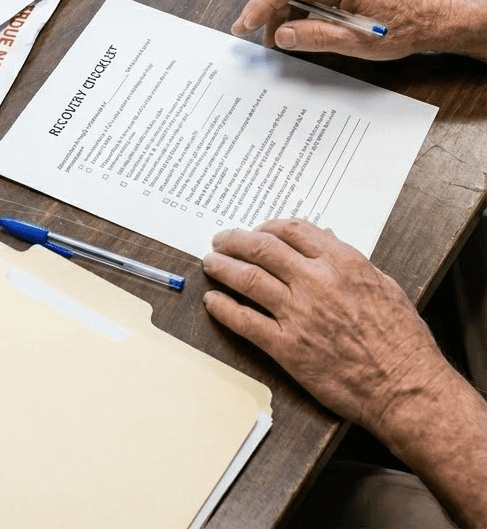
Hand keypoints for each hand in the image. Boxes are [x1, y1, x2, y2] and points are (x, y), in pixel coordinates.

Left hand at [201, 219, 450, 431]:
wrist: (407, 390)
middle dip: (234, 241)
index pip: (291, 229)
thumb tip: (324, 238)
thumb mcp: (384, 286)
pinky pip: (244, 321)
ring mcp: (298, 314)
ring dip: (222, 267)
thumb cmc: (402, 342)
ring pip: (247, 279)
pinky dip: (223, 308)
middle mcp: (315, 282)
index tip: (256, 231)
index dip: (267, 227)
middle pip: (261, 248)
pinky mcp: (287, 348)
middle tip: (220, 240)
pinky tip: (213, 302)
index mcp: (341, 263)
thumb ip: (350, 261)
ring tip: (210, 262)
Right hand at [230, 0, 442, 58]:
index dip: (261, 4)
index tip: (245, 24)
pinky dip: (296, 8)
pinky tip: (296, 28)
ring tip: (278, 39)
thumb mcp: (357, 41)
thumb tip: (282, 35)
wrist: (429, 18)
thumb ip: (316, 37)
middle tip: (251, 33)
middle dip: (267, 10)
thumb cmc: (402, 28)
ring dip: (282, 11)